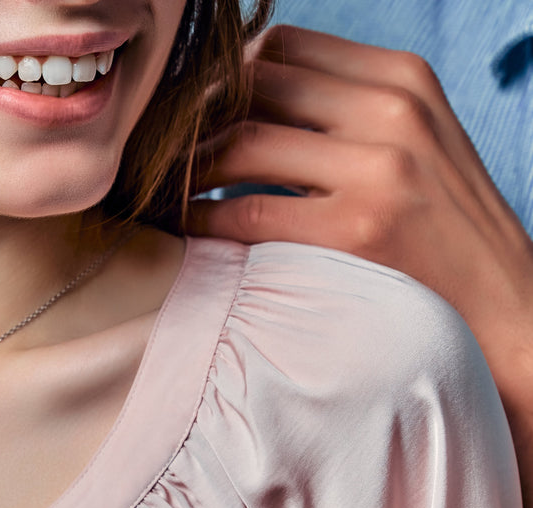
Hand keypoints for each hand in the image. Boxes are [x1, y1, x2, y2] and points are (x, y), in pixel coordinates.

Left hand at [189, 25, 532, 507]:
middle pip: (253, 85)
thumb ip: (341, 111)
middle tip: (161, 148)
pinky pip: (244, 211)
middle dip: (197, 115)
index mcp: (403, 80)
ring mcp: (377, 170)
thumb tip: (244, 97)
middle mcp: (391, 113)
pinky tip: (189, 227)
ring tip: (164, 186)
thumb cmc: (443, 228)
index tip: (197, 110)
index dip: (226, 76)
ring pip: (239, 142)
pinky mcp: (355, 231)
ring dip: (187, 165)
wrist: (506, 309)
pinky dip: (202, 217)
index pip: (282, 46)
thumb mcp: (411, 142)